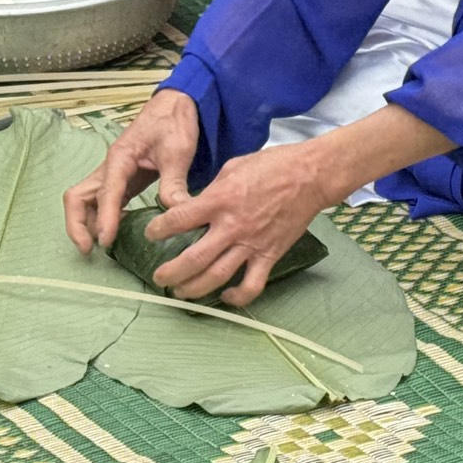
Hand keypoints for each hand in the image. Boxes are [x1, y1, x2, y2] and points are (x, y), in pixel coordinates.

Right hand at [65, 90, 200, 253]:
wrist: (175, 106)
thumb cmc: (173, 123)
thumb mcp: (178, 151)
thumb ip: (174, 182)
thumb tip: (175, 212)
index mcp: (120, 158)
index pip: (106, 192)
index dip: (104, 218)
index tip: (105, 241)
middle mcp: (109, 167)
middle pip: (78, 197)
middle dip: (76, 224)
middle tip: (88, 249)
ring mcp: (112, 174)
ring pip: (85, 200)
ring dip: (85, 223)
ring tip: (97, 248)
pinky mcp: (121, 180)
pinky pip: (101, 202)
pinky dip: (101, 218)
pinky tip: (114, 234)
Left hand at [144, 142, 344, 306]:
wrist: (310, 176)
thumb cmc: (272, 165)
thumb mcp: (232, 168)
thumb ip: (212, 191)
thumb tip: (196, 206)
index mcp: (219, 200)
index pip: (179, 219)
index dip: (159, 229)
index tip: (151, 233)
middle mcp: (232, 226)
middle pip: (193, 258)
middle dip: (171, 272)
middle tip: (158, 277)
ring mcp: (251, 244)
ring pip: (217, 276)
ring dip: (194, 289)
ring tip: (180, 292)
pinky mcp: (270, 255)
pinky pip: (252, 285)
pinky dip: (237, 297)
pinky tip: (225, 296)